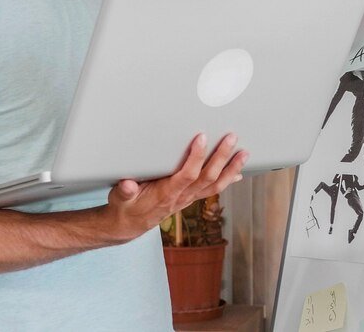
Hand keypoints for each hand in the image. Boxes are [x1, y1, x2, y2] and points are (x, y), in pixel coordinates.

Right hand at [104, 133, 246, 241]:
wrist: (129, 226)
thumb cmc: (125, 208)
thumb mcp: (119, 199)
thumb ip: (124, 191)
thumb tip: (128, 184)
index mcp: (166, 194)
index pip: (186, 175)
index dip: (196, 157)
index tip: (202, 138)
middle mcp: (181, 197)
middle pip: (207, 177)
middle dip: (221, 157)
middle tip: (231, 138)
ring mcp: (188, 199)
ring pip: (215, 184)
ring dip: (231, 168)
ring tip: (244, 153)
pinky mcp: (190, 198)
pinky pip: (213, 189)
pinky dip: (227, 180)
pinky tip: (238, 172)